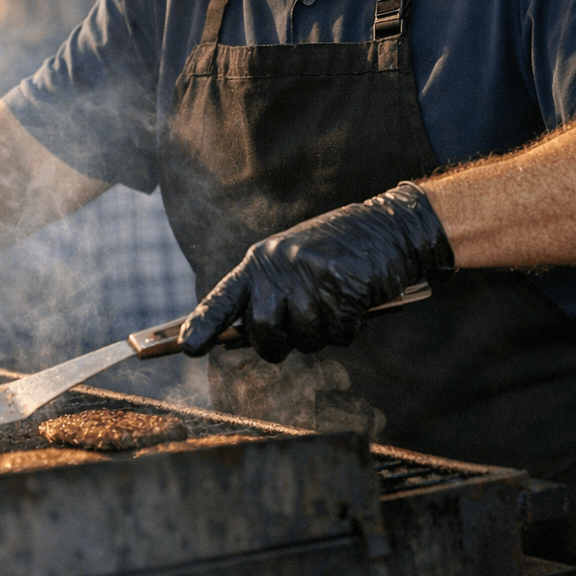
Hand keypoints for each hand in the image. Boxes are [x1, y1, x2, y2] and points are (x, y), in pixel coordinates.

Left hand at [179, 182, 452, 362]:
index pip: (224, 298)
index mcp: (261, 260)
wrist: (389, 226)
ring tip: (334, 306)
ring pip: (305, 337)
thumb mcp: (293, 262)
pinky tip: (357, 303)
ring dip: (322, 335)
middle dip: (278, 346)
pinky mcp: (346, 287)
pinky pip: (340, 333)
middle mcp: (280, 266)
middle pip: (262, 330)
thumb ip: (268, 293)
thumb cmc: (336, 251)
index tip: (187, 348)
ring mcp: (312, 276)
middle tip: (295, 336)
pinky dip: (351, 328)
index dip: (204, 325)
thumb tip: (241, 338)